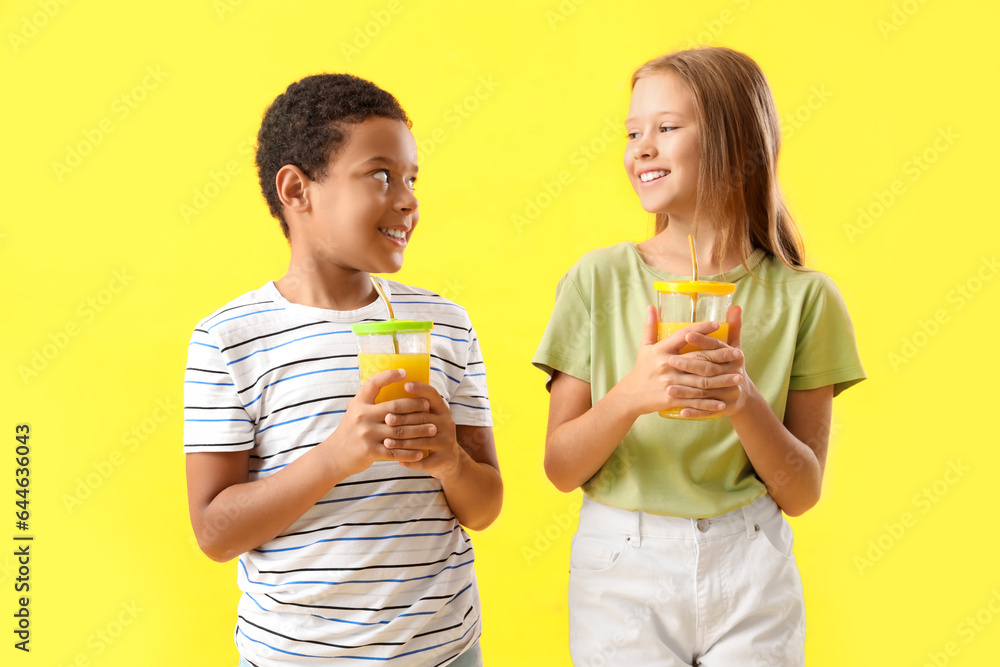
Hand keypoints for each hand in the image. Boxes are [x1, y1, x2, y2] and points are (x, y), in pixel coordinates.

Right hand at [318, 369, 433, 477]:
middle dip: (415, 406)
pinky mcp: (370, 451)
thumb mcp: (355, 411)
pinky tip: (421, 452)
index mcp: (359, 403)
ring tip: (433, 429)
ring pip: (399, 430)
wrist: (334, 455)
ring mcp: (366, 434)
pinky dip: (409, 453)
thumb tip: (394, 387)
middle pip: (395, 408)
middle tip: (428, 406)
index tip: (405, 373)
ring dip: (419, 430)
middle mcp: (362, 416)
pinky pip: (395, 452)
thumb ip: (372, 402)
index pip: (374, 384)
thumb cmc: (351, 431)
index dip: (389, 376)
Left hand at [381, 382, 464, 479]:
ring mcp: (446, 441)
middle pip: (423, 418)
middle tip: (387, 419)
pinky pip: (424, 460)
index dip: (420, 389)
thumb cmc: (430, 435)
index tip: (405, 384)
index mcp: (442, 410)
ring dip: (402, 442)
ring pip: (421, 441)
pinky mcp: (444, 458)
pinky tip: (398, 459)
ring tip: (386, 442)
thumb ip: (415, 409)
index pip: (432, 395)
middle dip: (403, 419)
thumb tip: (390, 394)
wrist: (449, 460)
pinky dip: (409, 460)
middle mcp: (446, 423)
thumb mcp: (429, 419)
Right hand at [618, 306, 740, 418]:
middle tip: (738, 354)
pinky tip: (723, 403)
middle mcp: (666, 365)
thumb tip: (652, 306)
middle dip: (721, 357)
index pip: (684, 335)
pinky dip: (709, 404)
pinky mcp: (671, 399)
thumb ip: (650, 326)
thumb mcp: (644, 347)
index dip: (701, 329)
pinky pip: (694, 401)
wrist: (630, 395)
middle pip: (698, 359)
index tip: (718, 324)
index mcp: (661, 350)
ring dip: (722, 381)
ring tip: (738, 377)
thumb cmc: (641, 369)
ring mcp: (669, 383)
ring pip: (701, 382)